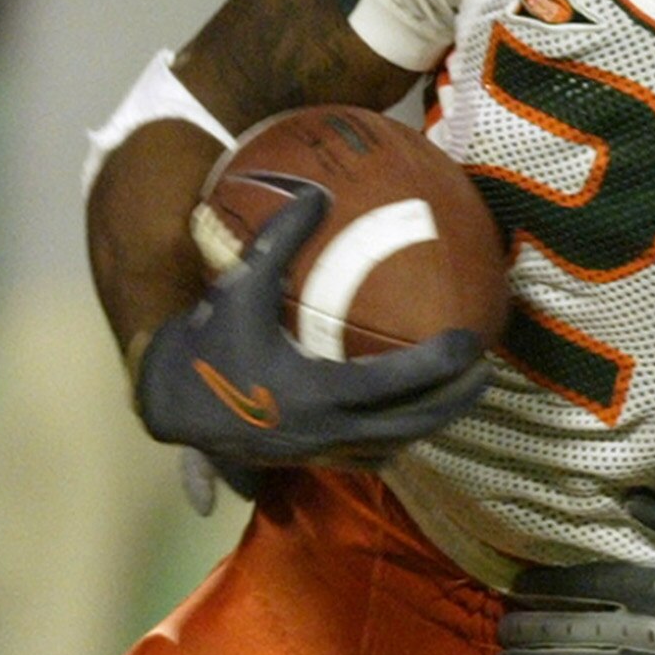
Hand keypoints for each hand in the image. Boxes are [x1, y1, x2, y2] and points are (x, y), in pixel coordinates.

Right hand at [137, 184, 490, 468]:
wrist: (169, 402)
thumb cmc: (206, 341)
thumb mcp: (240, 285)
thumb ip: (281, 239)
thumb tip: (317, 193)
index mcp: (318, 393)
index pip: (400, 382)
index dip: (442, 364)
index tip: (473, 340)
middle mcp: (328, 431)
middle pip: (414, 424)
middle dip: (456, 402)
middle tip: (485, 372)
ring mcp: (322, 452)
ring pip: (397, 444)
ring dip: (432, 422)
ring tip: (460, 395)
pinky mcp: (312, 461)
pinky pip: (371, 454)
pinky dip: (398, 436)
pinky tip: (410, 415)